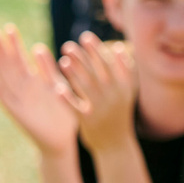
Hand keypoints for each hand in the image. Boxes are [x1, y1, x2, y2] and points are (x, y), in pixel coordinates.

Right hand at [0, 24, 80, 155]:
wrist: (62, 140)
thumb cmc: (60, 113)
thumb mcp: (56, 86)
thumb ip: (47, 69)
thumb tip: (37, 47)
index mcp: (33, 81)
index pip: (21, 58)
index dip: (14, 44)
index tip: (9, 27)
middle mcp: (24, 90)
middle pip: (10, 66)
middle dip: (2, 50)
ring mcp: (21, 102)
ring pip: (7, 81)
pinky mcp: (21, 117)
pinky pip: (10, 105)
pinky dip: (2, 96)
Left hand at [57, 33, 139, 154]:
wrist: (116, 145)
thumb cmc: (118, 114)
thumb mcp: (126, 93)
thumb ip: (124, 71)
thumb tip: (117, 47)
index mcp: (123, 87)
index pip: (109, 63)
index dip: (96, 49)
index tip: (85, 37)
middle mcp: (114, 96)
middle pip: (96, 71)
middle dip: (82, 56)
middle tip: (68, 45)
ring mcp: (101, 108)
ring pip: (85, 86)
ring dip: (74, 72)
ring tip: (63, 61)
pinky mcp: (88, 120)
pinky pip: (75, 106)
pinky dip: (66, 97)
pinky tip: (57, 88)